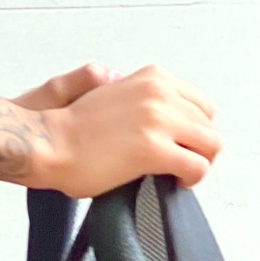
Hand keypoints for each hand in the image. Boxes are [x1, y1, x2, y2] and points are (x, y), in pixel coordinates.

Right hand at [30, 65, 221, 196]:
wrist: (48, 143)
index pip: (202, 103)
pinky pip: (198, 167)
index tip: (182, 143)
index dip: (196, 128)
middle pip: (210, 125)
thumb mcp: (114, 92)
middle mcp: (159, 93)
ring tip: (178, 173)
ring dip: (199, 163)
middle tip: (180, 163)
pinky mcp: (154, 149)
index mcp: (152, 78)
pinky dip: (192, 179)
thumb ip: (144, 98)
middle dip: (199, 148)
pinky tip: (175, 182)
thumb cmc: (74, 128)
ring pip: (211, 145)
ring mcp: (158, 120)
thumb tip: (168, 115)